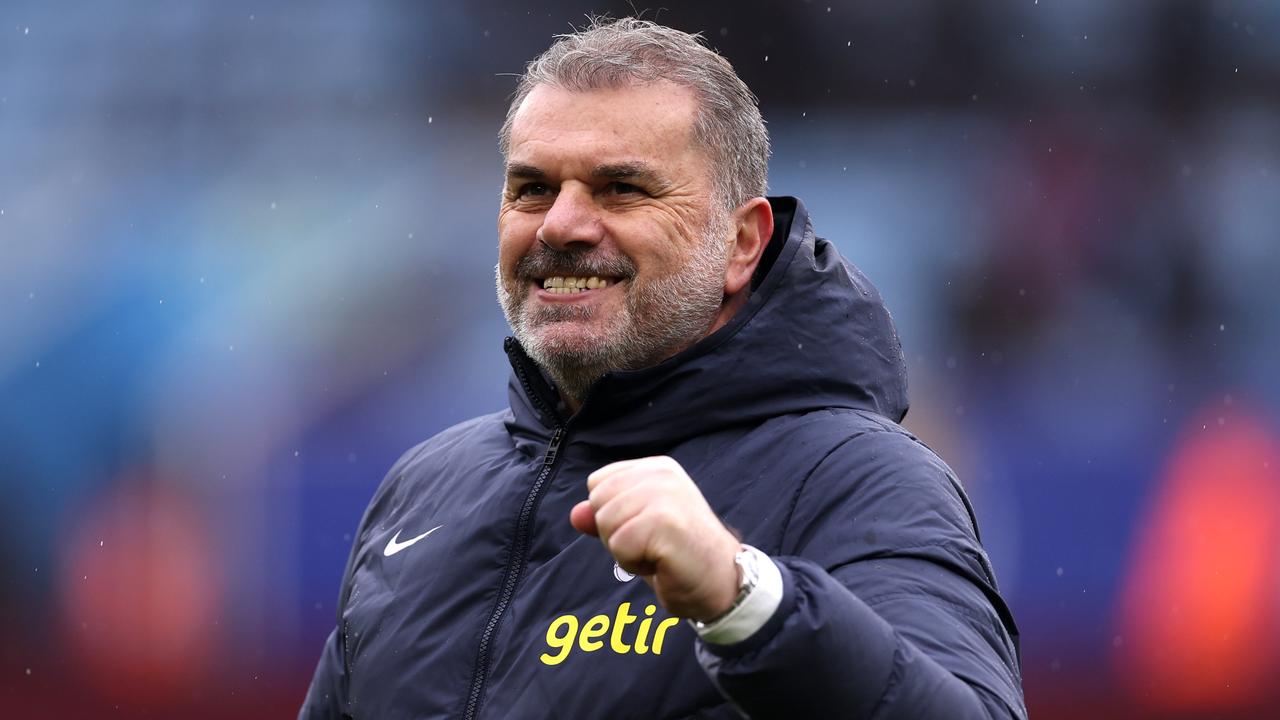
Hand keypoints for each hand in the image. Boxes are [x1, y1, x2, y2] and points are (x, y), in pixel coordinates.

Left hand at [569, 456, 741, 620]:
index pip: (598, 483)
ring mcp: (665, 495)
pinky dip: (635, 564)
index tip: (646, 529)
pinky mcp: (665, 521)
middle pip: (598, 503)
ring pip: (606, 524)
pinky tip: (663, 563)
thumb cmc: (679, 556)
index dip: (612, 515)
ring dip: (626, 551)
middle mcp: (661, 474)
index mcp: (655, 468)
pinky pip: (619, 546)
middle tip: (653, 544)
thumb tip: (576, 514)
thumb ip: (606, 517)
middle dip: (616, 534)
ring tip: (659, 553)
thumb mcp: (636, 530)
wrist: (722, 582)